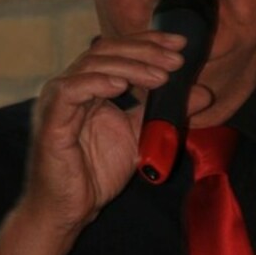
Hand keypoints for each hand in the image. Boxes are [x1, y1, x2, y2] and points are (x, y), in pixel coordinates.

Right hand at [26, 32, 191, 232]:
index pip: (119, 51)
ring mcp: (58, 100)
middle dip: (145, 52)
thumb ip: (166, 111)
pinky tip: (122, 86)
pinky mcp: (51, 120)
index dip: (149, 44)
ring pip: (92, 65)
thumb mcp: (141, 136)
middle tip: (177, 60)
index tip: (180, 45)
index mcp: (89, 85)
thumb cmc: (95, 174)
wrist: (70, 211)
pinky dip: (96, 83)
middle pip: (107, 51)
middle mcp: (71, 86)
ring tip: (161, 77)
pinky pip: (70, 91)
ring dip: (130, 67)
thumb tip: (204, 93)